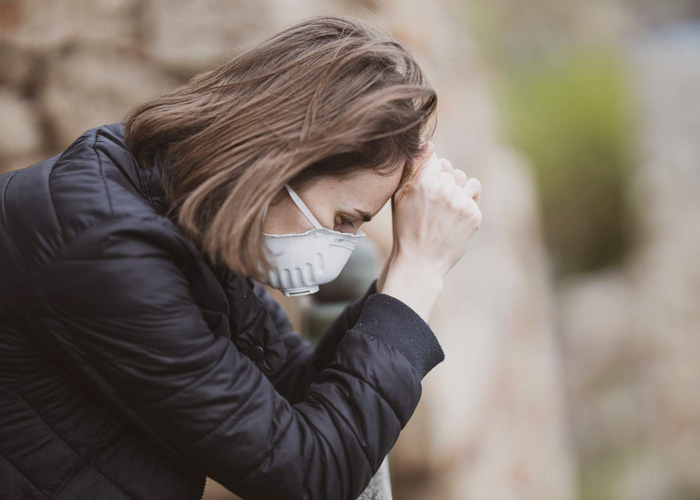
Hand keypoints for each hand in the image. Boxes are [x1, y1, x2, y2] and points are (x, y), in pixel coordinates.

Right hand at [390, 141, 481, 280]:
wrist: (420, 262)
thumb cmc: (406, 228)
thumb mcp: (400, 197)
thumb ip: (413, 168)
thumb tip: (429, 144)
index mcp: (424, 183)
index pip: (436, 161)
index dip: (430, 176)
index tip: (425, 192)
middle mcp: (445, 190)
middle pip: (451, 172)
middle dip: (444, 184)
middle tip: (433, 207)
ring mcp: (461, 203)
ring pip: (465, 182)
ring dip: (458, 191)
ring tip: (445, 211)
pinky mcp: (474, 216)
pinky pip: (474, 197)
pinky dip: (466, 206)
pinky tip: (453, 220)